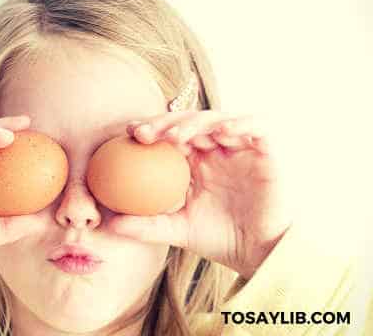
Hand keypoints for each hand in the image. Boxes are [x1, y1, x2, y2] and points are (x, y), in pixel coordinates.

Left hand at [107, 109, 291, 278]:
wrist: (258, 253)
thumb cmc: (217, 239)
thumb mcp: (175, 230)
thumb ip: (144, 225)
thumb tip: (107, 226)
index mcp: (192, 161)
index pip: (168, 135)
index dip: (149, 129)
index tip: (127, 134)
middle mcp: (214, 149)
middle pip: (187, 122)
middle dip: (164, 122)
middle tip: (143, 133)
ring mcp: (239, 147)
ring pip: (216, 120)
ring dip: (195, 123)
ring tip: (175, 136)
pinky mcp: (265, 149)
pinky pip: (255, 127)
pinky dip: (240, 124)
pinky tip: (222, 132)